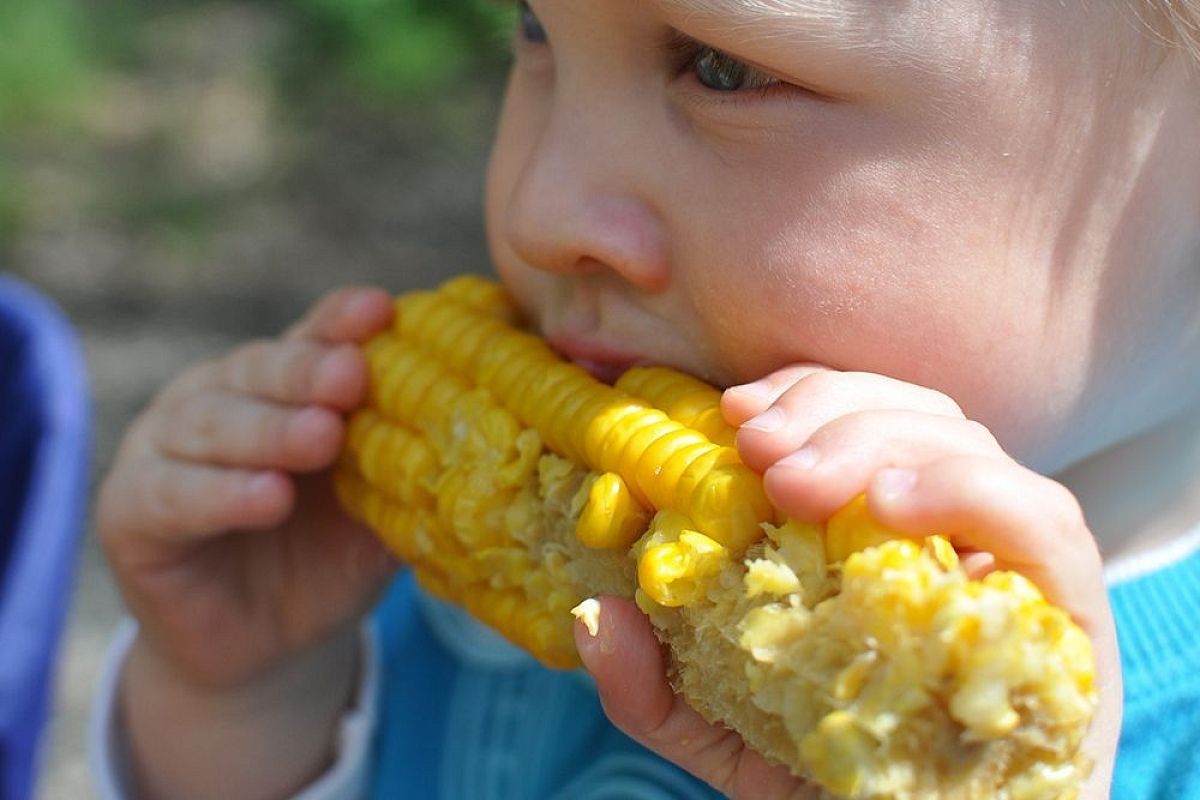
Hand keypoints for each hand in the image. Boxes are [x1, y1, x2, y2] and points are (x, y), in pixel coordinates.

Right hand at [97, 286, 398, 689]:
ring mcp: (164, 449)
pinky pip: (172, 496)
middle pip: (258, 371)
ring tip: (321, 437)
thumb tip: (494, 426)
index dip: (340, 323)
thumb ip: (415, 464)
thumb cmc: (332, 558)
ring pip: (210, 424)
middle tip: (353, 375)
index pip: (310, 340)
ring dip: (269, 430)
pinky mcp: (130, 511)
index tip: (381, 310)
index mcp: (280, 386)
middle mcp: (217, 399)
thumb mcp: (382, 508)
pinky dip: (220, 495)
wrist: (269, 646)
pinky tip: (267, 497)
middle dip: (307, 372)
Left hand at [578, 364, 1121, 799]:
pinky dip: (968, 490)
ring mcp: (1013, 564)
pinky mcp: (1066, 612)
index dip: (802, 394)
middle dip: (828, 410)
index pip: (860, 417)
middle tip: (756, 449)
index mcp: (883, 533)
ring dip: (875, 437)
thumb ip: (659, 686)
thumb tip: (598, 617)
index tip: (733, 411)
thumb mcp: (726, 735)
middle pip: (912, 414)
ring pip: (967, 443)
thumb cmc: (834, 784)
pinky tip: (890, 502)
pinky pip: (1042, 522)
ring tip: (794, 479)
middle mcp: (955, 532)